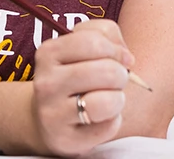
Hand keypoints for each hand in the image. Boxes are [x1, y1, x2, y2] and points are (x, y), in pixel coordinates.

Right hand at [30, 18, 135, 155]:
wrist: (49, 120)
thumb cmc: (75, 78)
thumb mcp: (82, 47)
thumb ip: (105, 35)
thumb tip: (126, 58)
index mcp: (49, 53)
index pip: (94, 42)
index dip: (116, 49)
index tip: (119, 58)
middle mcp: (47, 83)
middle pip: (107, 71)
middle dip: (121, 75)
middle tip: (115, 81)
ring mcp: (53, 113)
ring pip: (108, 101)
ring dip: (118, 98)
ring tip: (109, 98)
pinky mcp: (66, 139)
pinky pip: (109, 126)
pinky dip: (113, 121)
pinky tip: (100, 118)